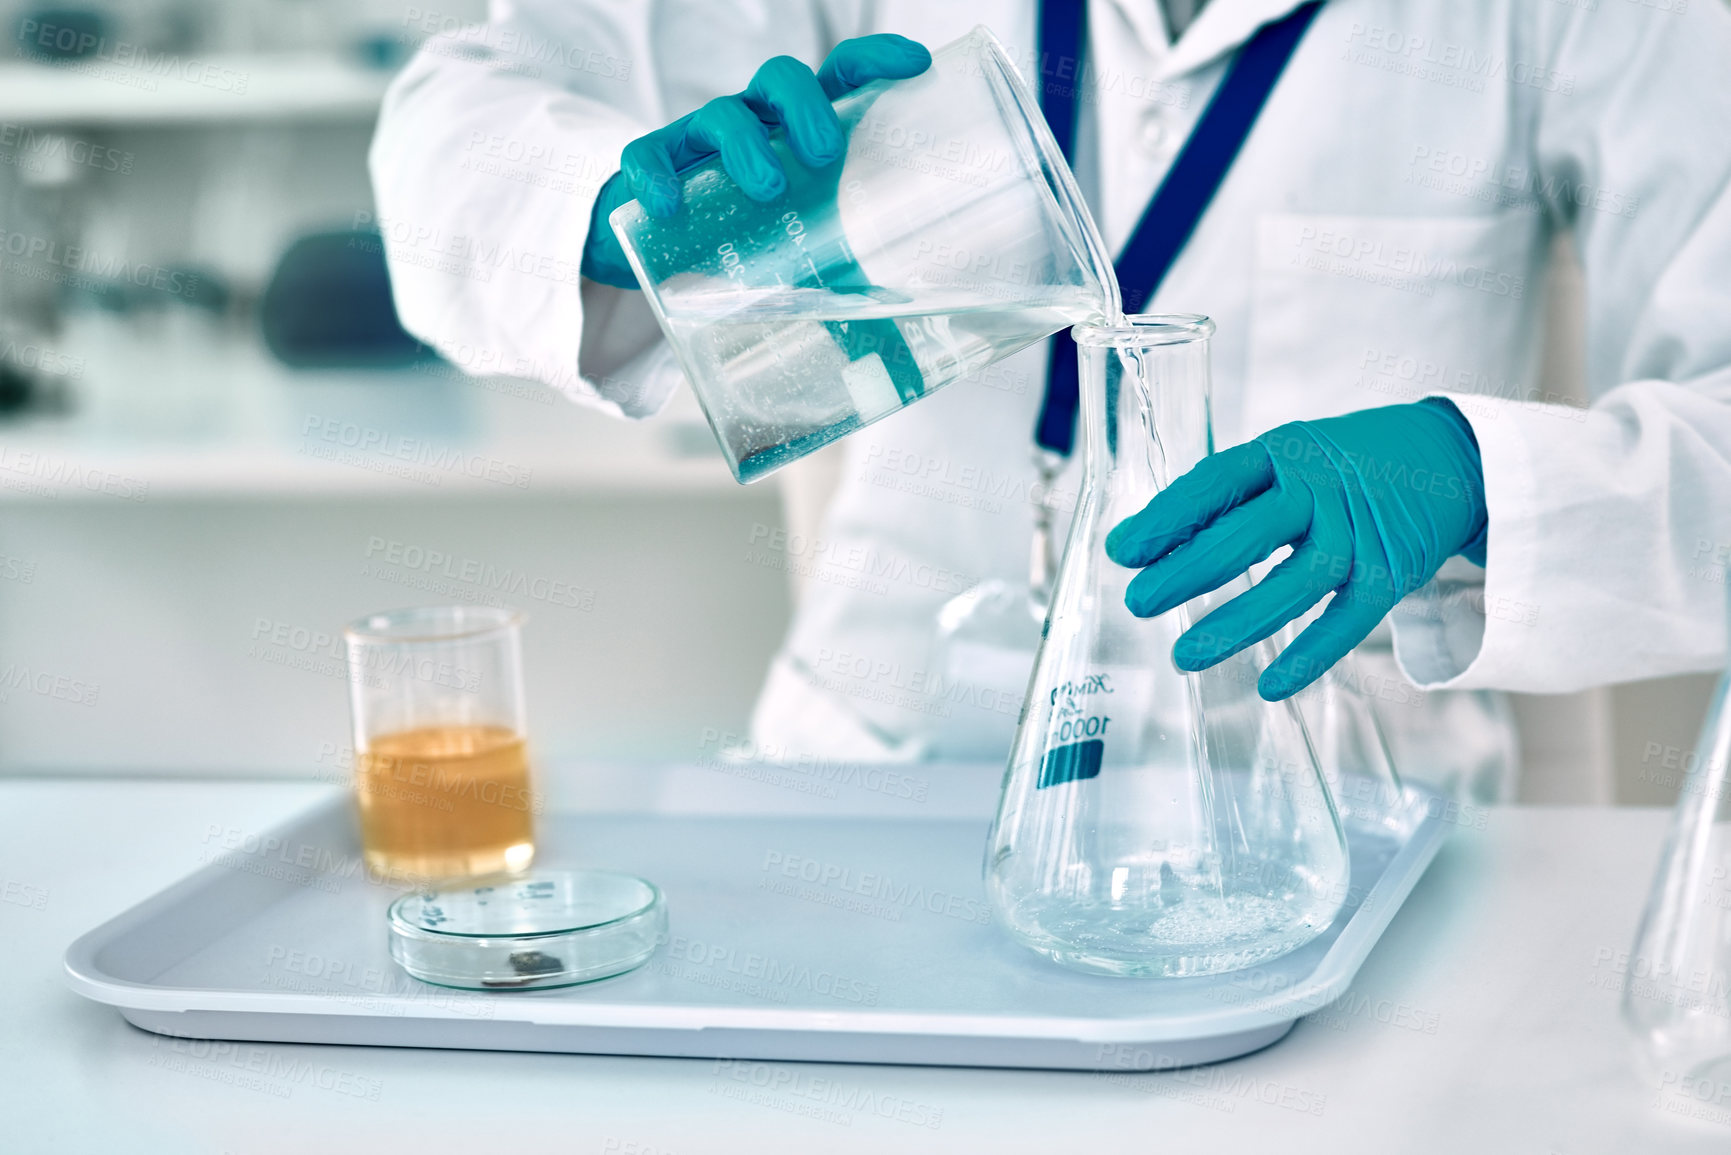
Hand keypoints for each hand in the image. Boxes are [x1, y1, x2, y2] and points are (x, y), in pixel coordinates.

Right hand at [580, 34, 931, 287]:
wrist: (658, 256)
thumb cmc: (744, 242)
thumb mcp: (797, 250)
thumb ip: (839, 276)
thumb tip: (894, 335)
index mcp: (797, 133)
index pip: (838, 75)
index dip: (874, 61)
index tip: (915, 64)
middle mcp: (753, 122)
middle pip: (781, 81)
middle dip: (806, 108)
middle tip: (825, 154)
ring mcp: (699, 140)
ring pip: (722, 115)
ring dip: (747, 144)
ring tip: (767, 188)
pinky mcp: (651, 165)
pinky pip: (648, 156)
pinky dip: (657, 178)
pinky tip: (670, 208)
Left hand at [1104, 399, 1488, 700]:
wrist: (1450, 455)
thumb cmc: (1344, 464)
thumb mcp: (1287, 458)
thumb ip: (1227, 496)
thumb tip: (1142, 542)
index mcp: (1284, 453)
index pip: (1217, 482)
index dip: (1168, 517)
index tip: (1121, 551)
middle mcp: (1321, 490)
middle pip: (1249, 534)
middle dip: (1188, 571)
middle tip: (1137, 603)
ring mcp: (1360, 533)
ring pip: (1293, 585)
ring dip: (1236, 623)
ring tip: (1182, 655)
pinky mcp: (1392, 573)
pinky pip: (1347, 622)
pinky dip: (1310, 657)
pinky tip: (1269, 688)